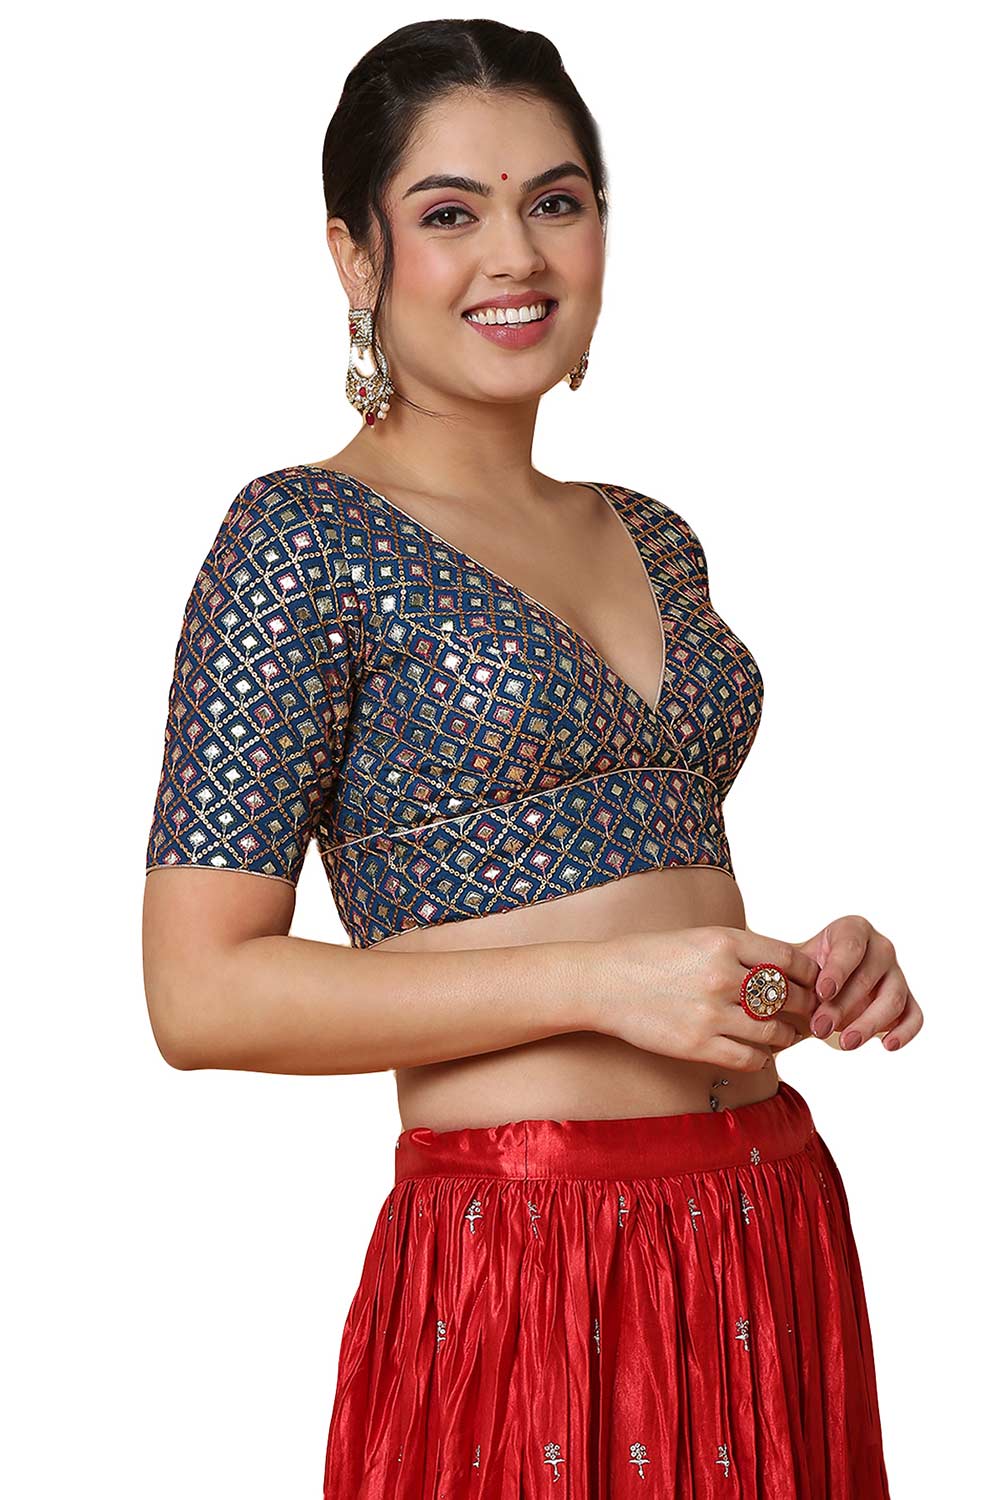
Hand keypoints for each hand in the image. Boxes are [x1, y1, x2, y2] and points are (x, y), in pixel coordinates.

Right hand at [594, 926, 821, 1070]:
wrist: (602, 982)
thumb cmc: (646, 956)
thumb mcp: (695, 937)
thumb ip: (735, 949)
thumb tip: (776, 965)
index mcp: (723, 941)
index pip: (788, 958)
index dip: (809, 973)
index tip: (812, 981)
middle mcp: (721, 975)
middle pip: (786, 995)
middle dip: (803, 1005)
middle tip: (806, 1011)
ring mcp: (710, 1012)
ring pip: (772, 1030)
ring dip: (785, 1035)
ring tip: (785, 1035)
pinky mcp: (697, 1044)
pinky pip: (749, 1057)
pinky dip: (762, 1057)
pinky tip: (759, 1053)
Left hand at [795, 914, 922, 1051]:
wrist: (814, 991)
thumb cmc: (803, 974)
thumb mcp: (794, 967)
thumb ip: (791, 973)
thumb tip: (777, 986)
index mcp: (852, 930)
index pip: (850, 947)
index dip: (837, 969)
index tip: (822, 992)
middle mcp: (880, 948)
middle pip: (869, 977)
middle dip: (843, 1005)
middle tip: (819, 1027)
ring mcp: (896, 975)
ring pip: (893, 998)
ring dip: (869, 1023)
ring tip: (845, 1043)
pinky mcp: (907, 1001)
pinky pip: (914, 1016)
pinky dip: (905, 1031)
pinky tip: (887, 1045)